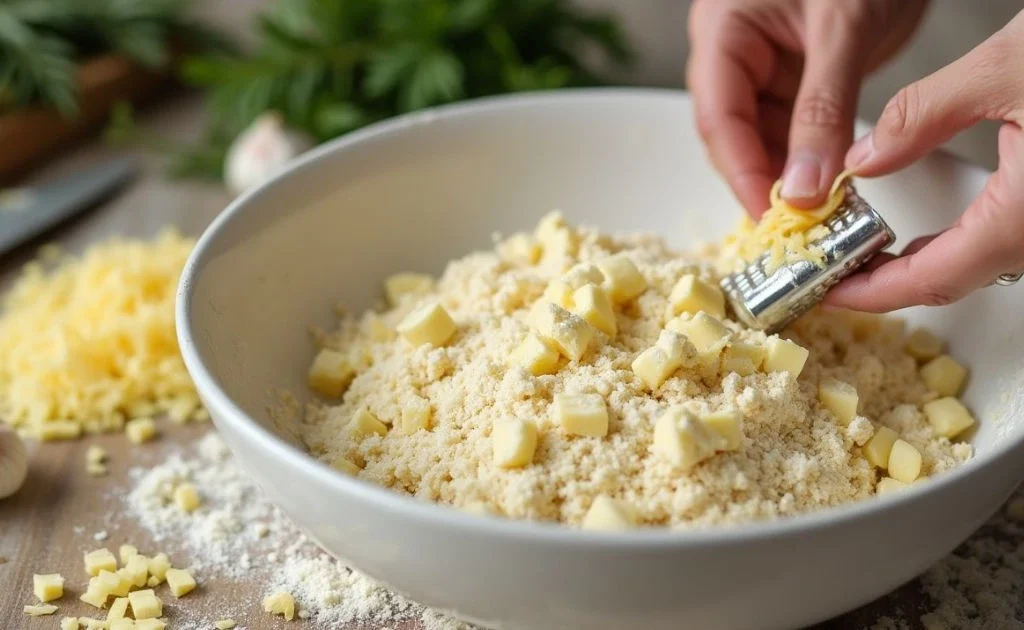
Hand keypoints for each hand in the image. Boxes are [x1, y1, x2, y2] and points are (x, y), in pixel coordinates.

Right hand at [686, 0, 928, 215]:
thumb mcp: (842, 32)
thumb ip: (821, 111)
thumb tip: (806, 187)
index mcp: (723, 30)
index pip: (718, 116)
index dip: (741, 171)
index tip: (771, 215)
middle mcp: (733, 50)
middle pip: (731, 132)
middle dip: (762, 178)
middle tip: (796, 223)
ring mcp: (762, 63)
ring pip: (760, 135)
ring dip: (786, 173)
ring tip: (817, 210)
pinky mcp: (794, 74)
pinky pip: (790, 126)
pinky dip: (808, 156)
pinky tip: (827, 182)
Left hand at [827, 11, 1023, 311]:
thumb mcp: (1006, 68)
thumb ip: (922, 115)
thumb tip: (865, 159)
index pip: (933, 278)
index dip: (872, 294)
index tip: (827, 293)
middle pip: (953, 280)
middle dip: (885, 284)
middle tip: (831, 273)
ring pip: (980, 265)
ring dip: (919, 268)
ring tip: (863, 255)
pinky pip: (1004, 245)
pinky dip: (955, 248)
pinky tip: (925, 239)